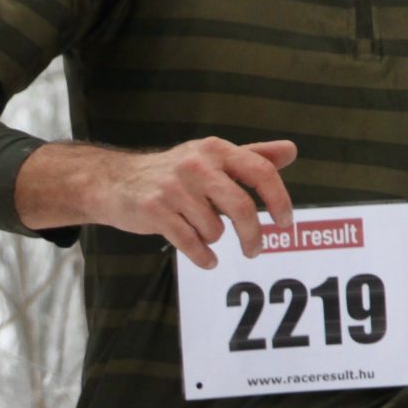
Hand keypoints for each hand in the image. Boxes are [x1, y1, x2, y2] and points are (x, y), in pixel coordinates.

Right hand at [14, 136, 298, 269]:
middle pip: (241, 207)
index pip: (260, 172)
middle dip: (253, 236)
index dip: (279, 200)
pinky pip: (191, 243)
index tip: (285, 224)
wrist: (115, 182)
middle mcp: (196, 164)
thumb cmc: (172, 173)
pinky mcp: (155, 210)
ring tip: (201, 233)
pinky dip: (203, 256)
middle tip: (255, 250)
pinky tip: (206, 258)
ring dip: (213, 239)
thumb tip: (291, 150)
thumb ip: (252, 156)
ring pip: (214, 229)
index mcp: (216, 150)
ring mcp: (174, 188)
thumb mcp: (211, 157)